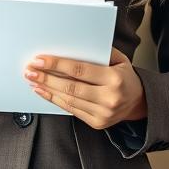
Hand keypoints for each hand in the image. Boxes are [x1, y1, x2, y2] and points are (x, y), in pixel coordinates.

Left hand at [22, 46, 146, 128]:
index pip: (80, 70)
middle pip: (70, 87)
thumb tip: (70, 45)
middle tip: (30, 70)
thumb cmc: (125, 76)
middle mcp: (109, 98)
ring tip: (33, 80)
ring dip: (47, 90)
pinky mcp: (97, 123)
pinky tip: (44, 92)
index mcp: (115, 79)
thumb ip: (99, 52)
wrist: (139, 102)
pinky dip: (54, 100)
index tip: (40, 60)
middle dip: (47, 78)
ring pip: (68, 100)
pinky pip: (71, 110)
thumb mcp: (119, 59)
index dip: (57, 65)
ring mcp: (103, 113)